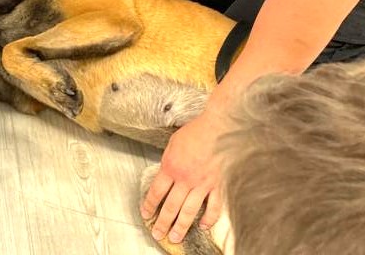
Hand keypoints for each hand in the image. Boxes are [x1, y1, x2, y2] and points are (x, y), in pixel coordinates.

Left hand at [140, 112, 224, 243]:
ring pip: (189, 211)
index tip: (146, 214)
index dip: (149, 205)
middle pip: (170, 207)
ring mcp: (202, 184)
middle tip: (158, 234)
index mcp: (170, 167)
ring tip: (175, 237)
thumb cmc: (195, 132)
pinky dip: (208, 219)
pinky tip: (203, 226)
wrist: (218, 127)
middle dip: (162, 223)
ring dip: (181, 227)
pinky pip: (213, 207)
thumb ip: (169, 162)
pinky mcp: (218, 185)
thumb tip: (166, 174)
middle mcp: (185, 179)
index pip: (156, 192)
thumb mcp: (173, 144)